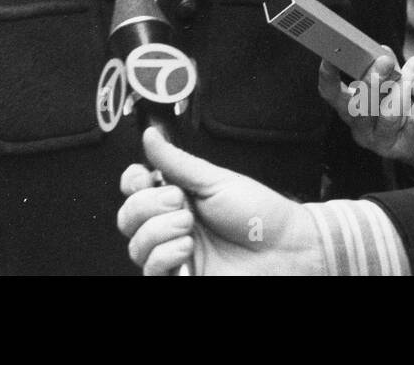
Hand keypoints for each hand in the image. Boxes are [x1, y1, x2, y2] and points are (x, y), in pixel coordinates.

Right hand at [117, 127, 321, 274]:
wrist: (285, 248)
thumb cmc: (260, 214)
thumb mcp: (215, 180)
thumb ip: (176, 162)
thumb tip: (150, 136)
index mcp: (177, 198)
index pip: (134, 190)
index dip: (132, 183)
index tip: (144, 177)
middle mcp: (171, 226)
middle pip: (128, 217)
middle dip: (147, 205)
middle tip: (179, 202)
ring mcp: (175, 254)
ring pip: (135, 245)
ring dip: (159, 231)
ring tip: (189, 227)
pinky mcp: (181, 278)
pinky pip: (150, 271)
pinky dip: (163, 255)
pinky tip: (186, 247)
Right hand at [318, 52, 413, 175]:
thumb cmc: (397, 107)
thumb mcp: (388, 86)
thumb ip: (384, 68)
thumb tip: (382, 50)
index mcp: (348, 110)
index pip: (330, 94)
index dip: (327, 77)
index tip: (330, 56)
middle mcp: (360, 128)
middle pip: (360, 106)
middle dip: (373, 81)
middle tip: (385, 60)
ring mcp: (382, 141)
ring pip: (390, 114)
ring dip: (404, 86)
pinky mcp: (407, 146)